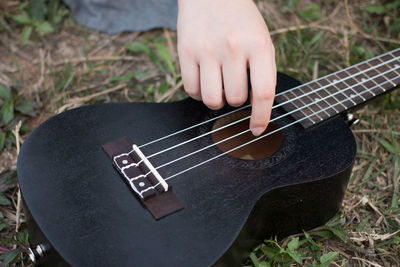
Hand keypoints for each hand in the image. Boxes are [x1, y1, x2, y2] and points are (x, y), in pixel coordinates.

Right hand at [177, 0, 275, 135]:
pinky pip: (191, 90)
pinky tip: (204, 79)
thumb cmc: (241, 23)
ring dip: (216, 100)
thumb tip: (255, 107)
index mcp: (258, 45)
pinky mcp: (186, 52)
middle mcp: (232, 48)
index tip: (257, 129)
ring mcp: (207, 50)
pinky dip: (198, 92)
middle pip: (234, 99)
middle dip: (235, 99)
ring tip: (218, 85)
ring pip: (211, 100)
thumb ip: (263, 72)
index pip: (264, 92)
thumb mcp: (262, 41)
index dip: (261, 117)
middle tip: (233, 83)